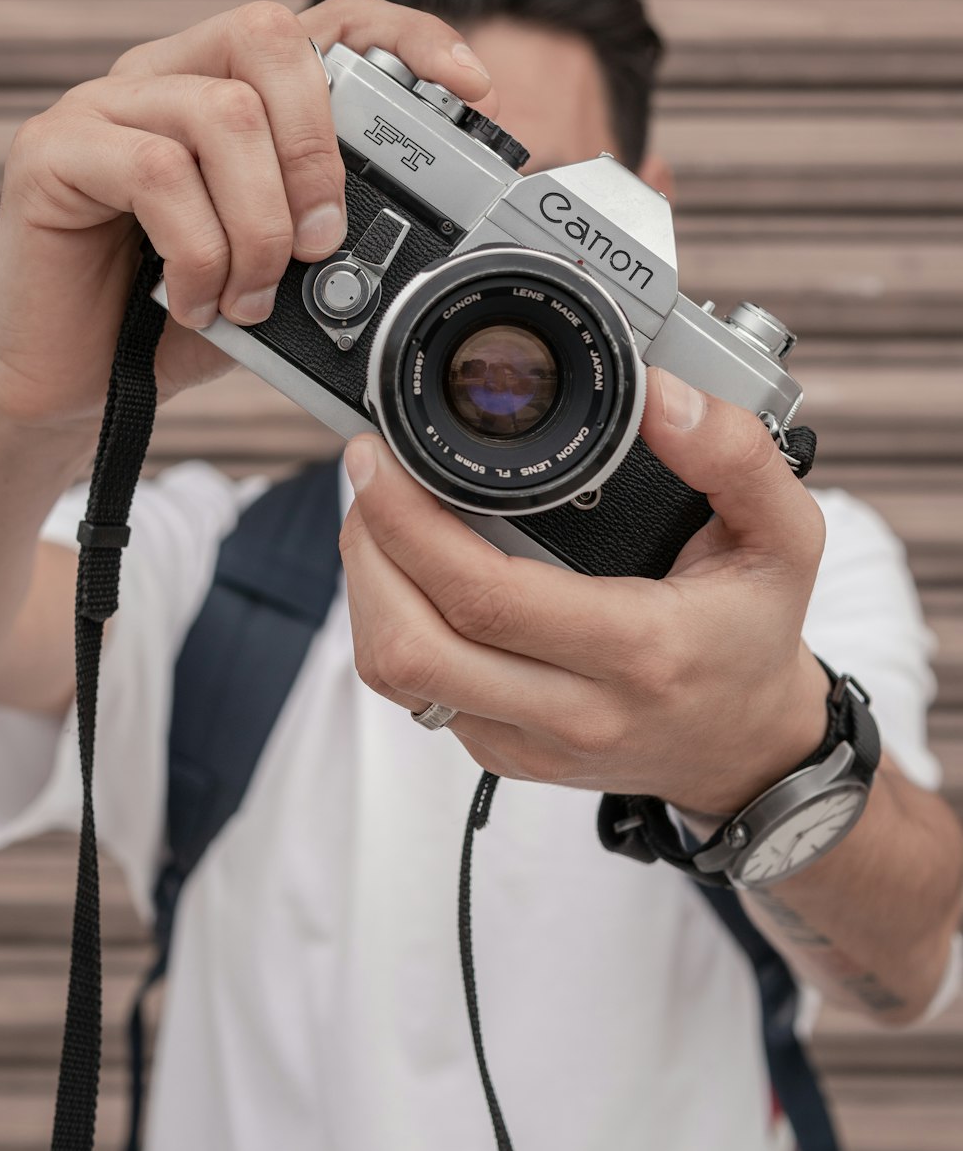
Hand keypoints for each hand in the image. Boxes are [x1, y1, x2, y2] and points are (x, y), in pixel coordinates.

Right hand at [0, 0, 494, 430]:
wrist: (77, 382)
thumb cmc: (177, 318)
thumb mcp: (278, 269)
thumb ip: (328, 232)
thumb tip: (419, 239)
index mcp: (229, 86)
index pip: (326, 19)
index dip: (406, 35)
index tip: (474, 87)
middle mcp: (167, 75)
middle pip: (270, 35)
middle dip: (320, 148)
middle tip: (323, 241)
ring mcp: (104, 104)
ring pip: (223, 113)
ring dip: (260, 224)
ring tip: (251, 295)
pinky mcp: (53, 150)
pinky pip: (155, 172)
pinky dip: (198, 252)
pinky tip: (196, 300)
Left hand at [340, 367, 829, 818]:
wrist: (747, 748)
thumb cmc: (754, 634)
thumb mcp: (783, 536)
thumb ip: (737, 456)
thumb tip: (661, 395)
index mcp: (638, 650)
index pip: (486, 597)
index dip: (410, 524)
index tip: (381, 459)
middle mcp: (574, 710)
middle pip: (411, 645)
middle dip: (367, 548)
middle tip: (371, 476)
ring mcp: (528, 742)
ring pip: (398, 675)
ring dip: (367, 587)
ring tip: (382, 517)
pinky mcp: (501, 755)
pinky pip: (414, 695)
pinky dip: (393, 622)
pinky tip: (415, 571)